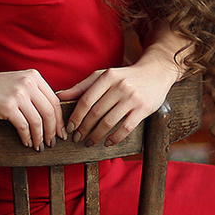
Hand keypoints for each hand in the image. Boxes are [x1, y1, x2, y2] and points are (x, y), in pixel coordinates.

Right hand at [0, 68, 62, 150]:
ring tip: (39, 146)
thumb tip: (50, 115)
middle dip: (53, 131)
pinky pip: (24, 126)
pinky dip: (27, 137)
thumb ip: (33, 93)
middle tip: (53, 142)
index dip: (60, 119)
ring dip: (40, 137)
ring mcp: (18, 94)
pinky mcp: (7, 106)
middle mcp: (28, 83)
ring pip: (38, 121)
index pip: (54, 101)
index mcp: (34, 76)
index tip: (61, 131)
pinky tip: (26, 142)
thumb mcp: (17, 83)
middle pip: (50, 112)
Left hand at [58, 60, 180, 146]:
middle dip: (84, 128)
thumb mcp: (104, 76)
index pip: (86, 99)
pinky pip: (126, 127)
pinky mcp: (143, 108)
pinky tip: (108, 142)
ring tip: (90, 142)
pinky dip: (115, 138)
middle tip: (77, 138)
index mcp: (107, 76)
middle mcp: (120, 86)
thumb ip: (82, 86)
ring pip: (109, 122)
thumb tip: (59, 96)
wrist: (156, 72)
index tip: (70, 128)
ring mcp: (132, 98)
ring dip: (97, 135)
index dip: (76, 116)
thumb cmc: (125, 76)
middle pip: (96, 113)